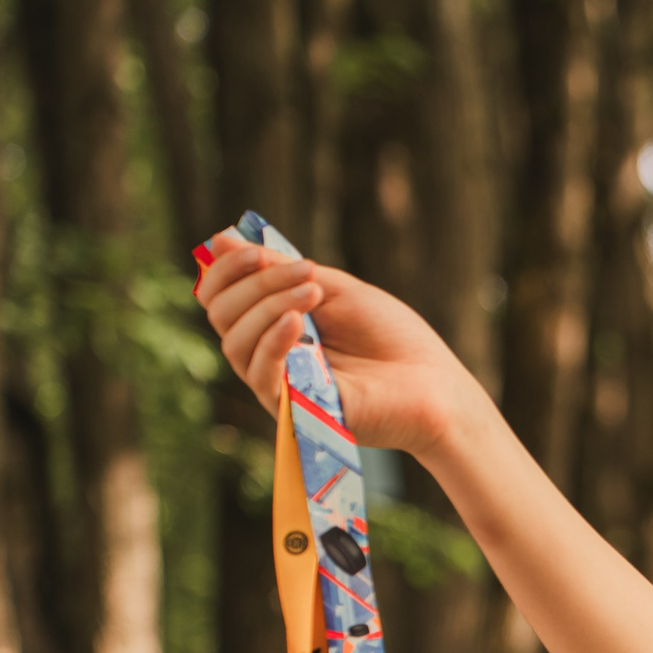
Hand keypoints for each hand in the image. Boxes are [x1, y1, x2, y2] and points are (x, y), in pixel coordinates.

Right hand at [194, 230, 479, 459]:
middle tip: (306, 273)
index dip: (227, 269)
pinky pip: (260, 376)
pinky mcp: (293, 412)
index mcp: (272, 325)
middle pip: (222, 315)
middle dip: (256, 283)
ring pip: (235, 343)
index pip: (220, 296)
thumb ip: (279, 269)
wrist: (433, 383)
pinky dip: (272, 342)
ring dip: (267, 307)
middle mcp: (268, 356)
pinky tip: (297, 323)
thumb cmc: (391, 337)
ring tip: (313, 292)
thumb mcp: (333, 289)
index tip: (257, 251)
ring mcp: (278, 386)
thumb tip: (219, 240)